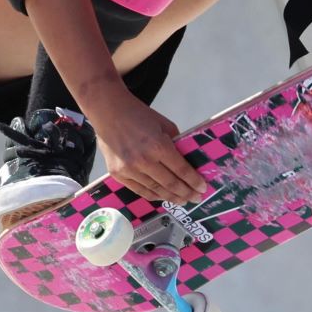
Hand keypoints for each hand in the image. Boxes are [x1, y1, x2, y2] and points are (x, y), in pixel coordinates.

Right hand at [84, 84, 210, 203]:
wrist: (108, 111)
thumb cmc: (138, 114)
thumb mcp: (164, 124)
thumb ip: (175, 143)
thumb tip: (185, 160)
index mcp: (158, 146)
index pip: (181, 170)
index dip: (194, 182)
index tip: (203, 188)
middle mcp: (144, 161)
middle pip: (170, 184)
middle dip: (186, 193)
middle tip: (196, 198)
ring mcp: (129, 170)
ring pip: (155, 190)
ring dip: (171, 197)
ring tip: (182, 201)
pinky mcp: (118, 174)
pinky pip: (139, 190)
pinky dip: (153, 195)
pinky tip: (162, 197)